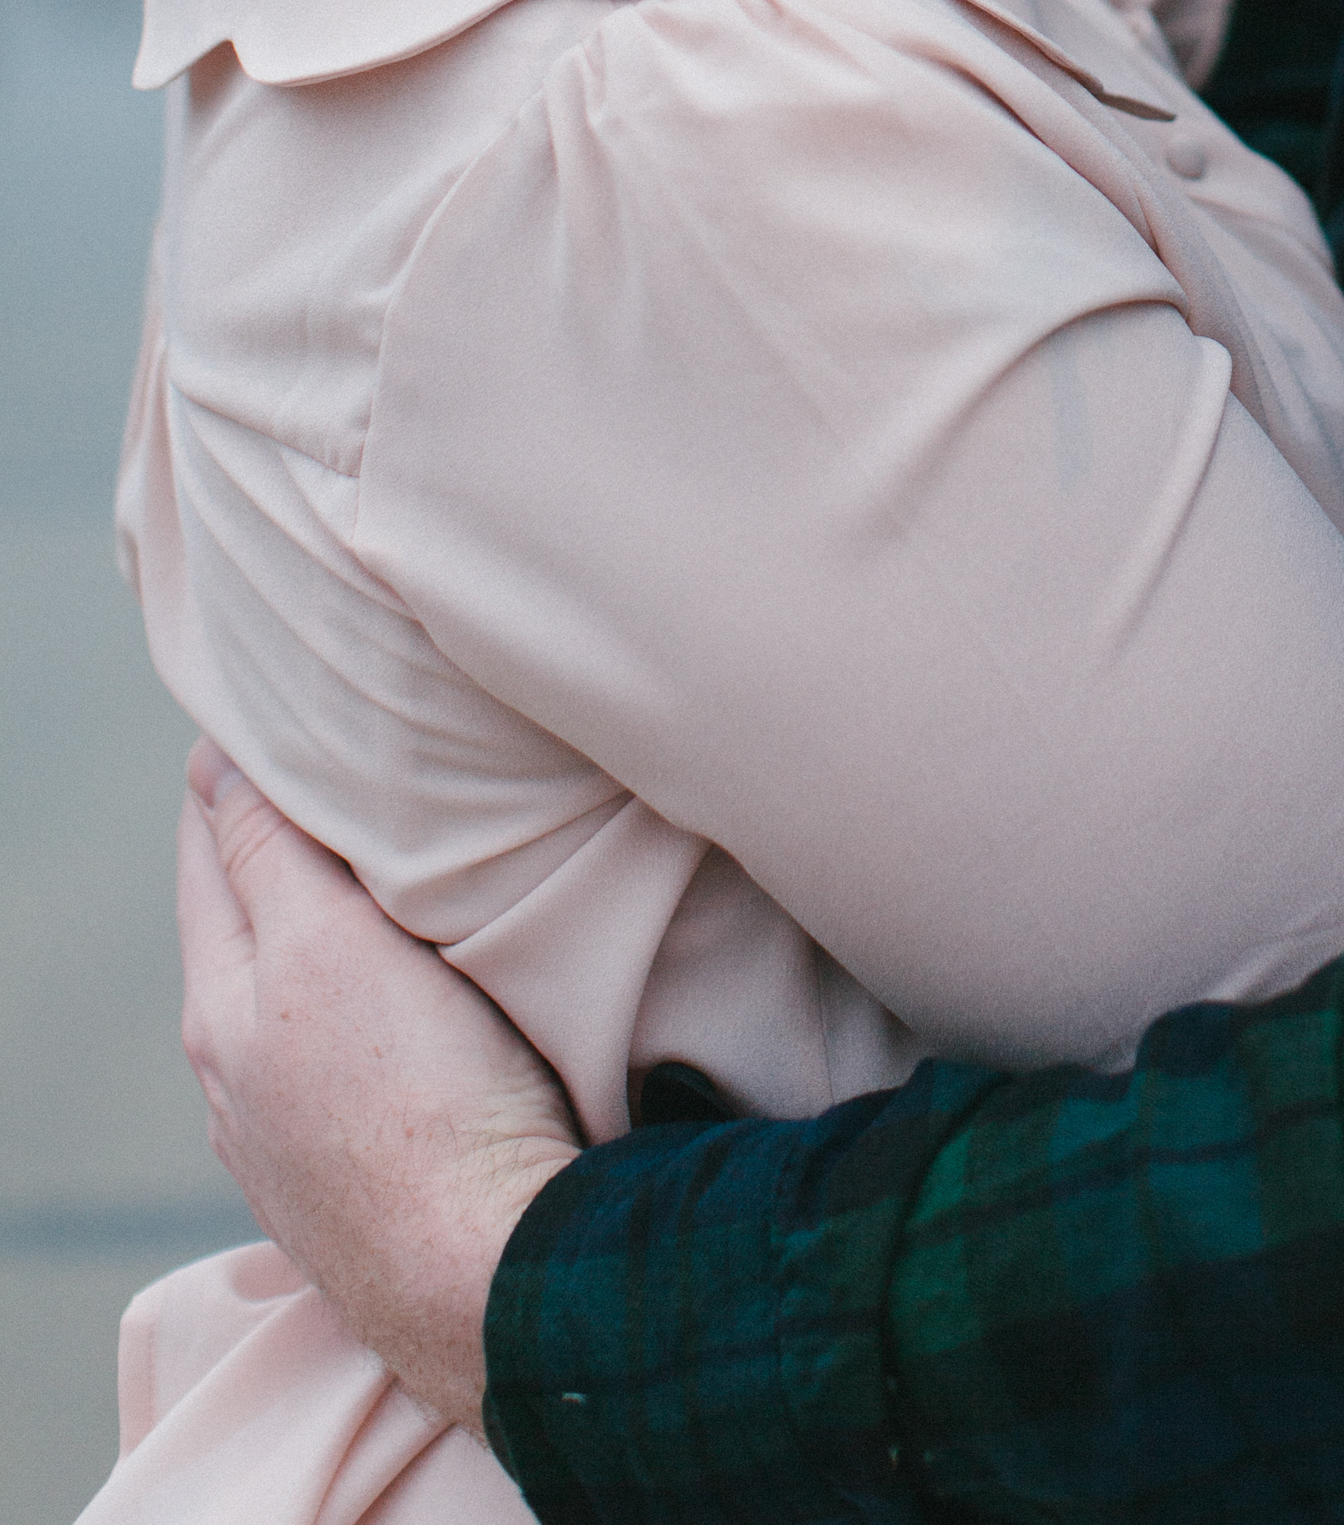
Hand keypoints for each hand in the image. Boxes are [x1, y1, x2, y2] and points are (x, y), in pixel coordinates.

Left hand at [177, 741, 580, 1435]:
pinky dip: (355, 1000)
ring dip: (314, 929)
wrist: (489, 1277)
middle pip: (242, 924)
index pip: (211, 852)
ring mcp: (295, 1137)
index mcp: (223, 1006)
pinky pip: (341, 1057)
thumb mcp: (329, 948)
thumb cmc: (419, 1106)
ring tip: (365, 866)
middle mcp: (238, 1077)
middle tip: (320, 767)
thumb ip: (271, 855)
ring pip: (291, 994)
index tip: (271, 710)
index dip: (235, 775)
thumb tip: (215, 764)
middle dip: (266, 847)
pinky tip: (398, 997)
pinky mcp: (360, 1178)